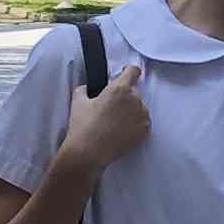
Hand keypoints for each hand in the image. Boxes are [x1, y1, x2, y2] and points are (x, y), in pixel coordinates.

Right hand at [61, 56, 150, 172]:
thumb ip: (86, 88)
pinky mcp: (145, 130)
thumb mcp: (78, 100)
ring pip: (139, 107)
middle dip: (124, 96)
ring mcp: (142, 116)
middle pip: (134, 91)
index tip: (124, 74)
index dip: (128, 71)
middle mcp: (135, 100)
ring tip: (114, 122)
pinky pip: (142, 121)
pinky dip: (134, 123)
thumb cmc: (83, 125)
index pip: (133, 71)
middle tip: (110, 108)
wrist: (89, 152)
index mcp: (119, 89)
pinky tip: (120, 130)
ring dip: (130, 110)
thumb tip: (89, 88)